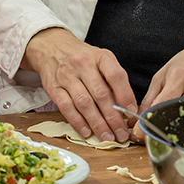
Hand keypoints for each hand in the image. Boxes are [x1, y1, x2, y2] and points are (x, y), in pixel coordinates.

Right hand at [23, 27, 136, 142]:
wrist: (51, 47)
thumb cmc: (82, 58)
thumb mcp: (101, 60)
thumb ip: (113, 81)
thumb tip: (126, 108)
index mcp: (100, 56)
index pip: (116, 76)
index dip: (125, 96)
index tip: (132, 113)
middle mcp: (82, 64)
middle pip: (100, 94)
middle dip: (113, 118)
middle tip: (121, 134)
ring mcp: (66, 75)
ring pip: (84, 103)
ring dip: (97, 123)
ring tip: (107, 137)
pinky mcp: (53, 87)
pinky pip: (66, 107)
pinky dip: (77, 121)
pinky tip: (87, 132)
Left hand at [132, 43, 183, 141]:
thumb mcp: (161, 76)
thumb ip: (150, 98)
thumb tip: (138, 118)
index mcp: (178, 78)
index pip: (162, 104)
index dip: (150, 120)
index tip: (139, 133)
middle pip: (177, 115)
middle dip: (163, 128)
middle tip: (152, 135)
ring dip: (177, 130)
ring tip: (167, 132)